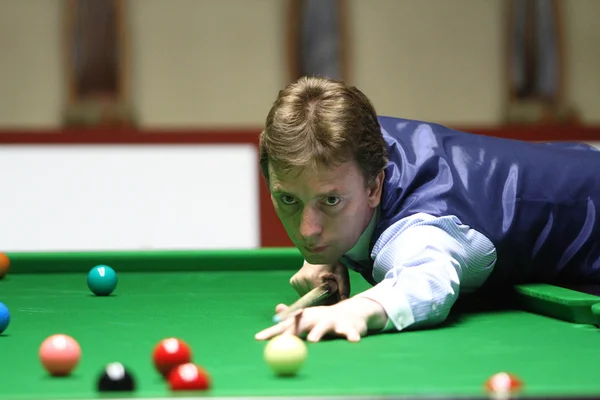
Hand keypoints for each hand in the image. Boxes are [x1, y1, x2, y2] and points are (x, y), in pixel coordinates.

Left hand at [254, 297, 387, 342]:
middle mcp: (316, 317)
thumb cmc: (325, 318)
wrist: (352, 312)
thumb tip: (276, 310)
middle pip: (302, 324)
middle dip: (293, 331)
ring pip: (323, 327)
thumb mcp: (308, 317)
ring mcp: (332, 320)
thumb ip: (291, 319)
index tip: (258, 338)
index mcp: (305, 317)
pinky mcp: (348, 326)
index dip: (272, 332)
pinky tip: (352, 341)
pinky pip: (348, 332)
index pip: (286, 325)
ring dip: (318, 333)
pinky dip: (350, 336)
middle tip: (283, 341)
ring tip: (313, 340)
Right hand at [291, 260, 349, 303]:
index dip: (330, 300)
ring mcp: (296, 280)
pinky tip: (314, 284)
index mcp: (314, 277)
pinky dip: (310, 293)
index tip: (335, 296)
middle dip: (324, 299)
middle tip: (330, 290)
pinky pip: (303, 294)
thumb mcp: (341, 275)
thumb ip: (343, 289)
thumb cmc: (332, 264)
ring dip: (316, 297)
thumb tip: (343, 302)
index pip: (322, 299)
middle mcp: (302, 279)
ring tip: (321, 286)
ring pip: (308, 298)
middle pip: (315, 300)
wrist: (320, 254)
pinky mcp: (293, 281)